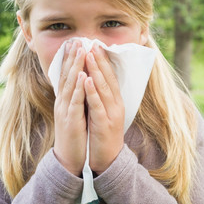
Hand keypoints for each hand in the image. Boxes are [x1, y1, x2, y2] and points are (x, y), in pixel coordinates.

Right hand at [53, 40, 87, 175]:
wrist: (69, 158)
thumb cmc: (74, 134)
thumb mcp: (74, 112)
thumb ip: (76, 97)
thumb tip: (82, 82)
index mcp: (65, 99)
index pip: (67, 74)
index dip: (70, 58)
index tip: (75, 41)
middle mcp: (62, 102)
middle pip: (66, 75)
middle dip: (71, 56)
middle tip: (76, 39)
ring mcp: (65, 110)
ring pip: (69, 84)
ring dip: (74, 66)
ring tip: (80, 50)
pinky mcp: (70, 120)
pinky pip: (75, 101)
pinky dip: (78, 87)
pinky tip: (82, 75)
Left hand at [84, 45, 124, 173]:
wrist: (108, 160)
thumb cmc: (102, 135)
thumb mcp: (102, 112)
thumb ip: (100, 97)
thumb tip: (93, 81)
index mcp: (115, 101)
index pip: (109, 76)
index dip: (103, 60)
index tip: (95, 45)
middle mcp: (116, 104)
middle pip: (108, 78)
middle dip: (100, 60)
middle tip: (92, 43)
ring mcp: (112, 114)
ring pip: (104, 88)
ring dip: (96, 71)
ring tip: (90, 55)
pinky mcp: (105, 124)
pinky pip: (98, 105)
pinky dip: (92, 92)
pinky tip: (87, 80)